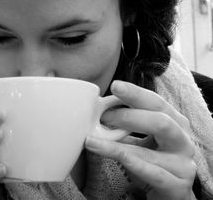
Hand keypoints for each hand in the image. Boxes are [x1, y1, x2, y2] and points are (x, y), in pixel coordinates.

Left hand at [85, 80, 196, 199]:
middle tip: (104, 117)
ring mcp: (182, 164)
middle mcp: (183, 141)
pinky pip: (151, 174)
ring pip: (150, 150)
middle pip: (160, 121)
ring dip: (116, 145)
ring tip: (92, 140)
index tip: (115, 86)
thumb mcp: (142, 139)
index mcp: (175, 123)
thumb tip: (99, 111)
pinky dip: (129, 163)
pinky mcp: (177, 186)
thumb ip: (126, 126)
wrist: (171, 192)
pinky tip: (112, 156)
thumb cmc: (154, 161)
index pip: (156, 103)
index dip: (136, 93)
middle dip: (129, 116)